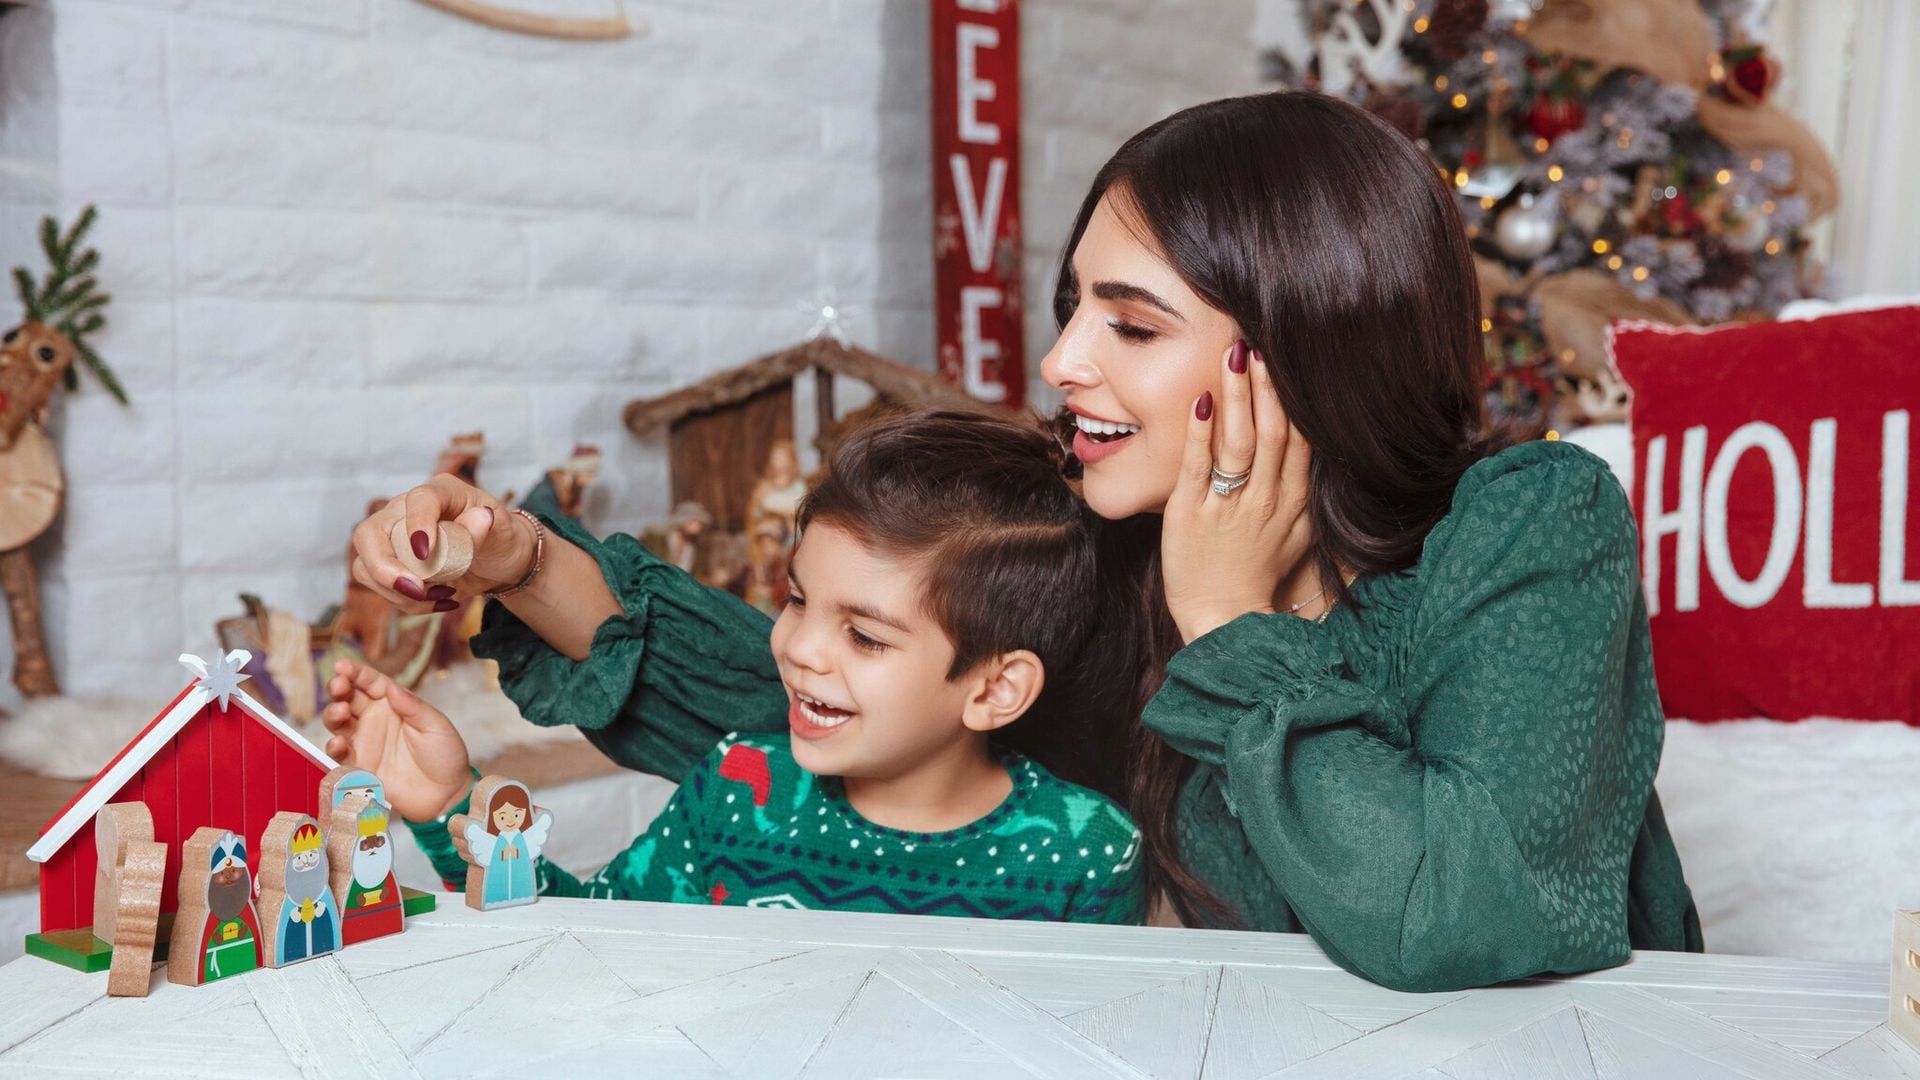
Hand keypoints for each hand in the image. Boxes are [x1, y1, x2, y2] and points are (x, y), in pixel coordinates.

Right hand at [322, 658, 472, 822]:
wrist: (447, 794)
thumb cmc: (446, 755)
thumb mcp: (435, 725)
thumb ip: (412, 706)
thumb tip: (391, 687)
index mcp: (393, 704)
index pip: (370, 682)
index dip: (355, 672)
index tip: (342, 665)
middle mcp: (374, 720)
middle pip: (348, 699)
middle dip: (339, 689)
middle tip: (338, 686)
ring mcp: (365, 742)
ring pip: (338, 723)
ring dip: (333, 714)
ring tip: (341, 712)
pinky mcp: (359, 766)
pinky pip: (340, 754)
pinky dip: (334, 747)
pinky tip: (338, 743)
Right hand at [349, 474, 532, 612]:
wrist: (498, 561)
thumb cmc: (499, 536)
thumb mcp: (500, 530)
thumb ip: (485, 526)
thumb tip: (482, 516)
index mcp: (439, 492)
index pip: (418, 500)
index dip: (417, 524)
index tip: (426, 553)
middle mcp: (405, 511)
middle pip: (369, 534)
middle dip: (384, 568)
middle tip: (417, 590)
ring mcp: (393, 538)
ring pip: (367, 567)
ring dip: (399, 592)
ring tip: (443, 595)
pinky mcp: (392, 565)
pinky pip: (381, 588)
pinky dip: (409, 603)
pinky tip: (441, 602)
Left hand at [1161, 339, 1315, 643]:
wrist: (1224, 619)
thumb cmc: (1256, 575)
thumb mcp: (1297, 535)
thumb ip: (1306, 491)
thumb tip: (1318, 452)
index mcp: (1292, 501)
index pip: (1299, 439)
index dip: (1295, 398)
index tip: (1290, 360)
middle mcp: (1265, 499)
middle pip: (1274, 432)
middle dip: (1268, 386)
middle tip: (1261, 342)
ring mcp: (1228, 506)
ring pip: (1240, 442)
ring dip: (1238, 397)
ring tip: (1235, 356)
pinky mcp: (1190, 514)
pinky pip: (1198, 467)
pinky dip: (1200, 433)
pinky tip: (1200, 401)